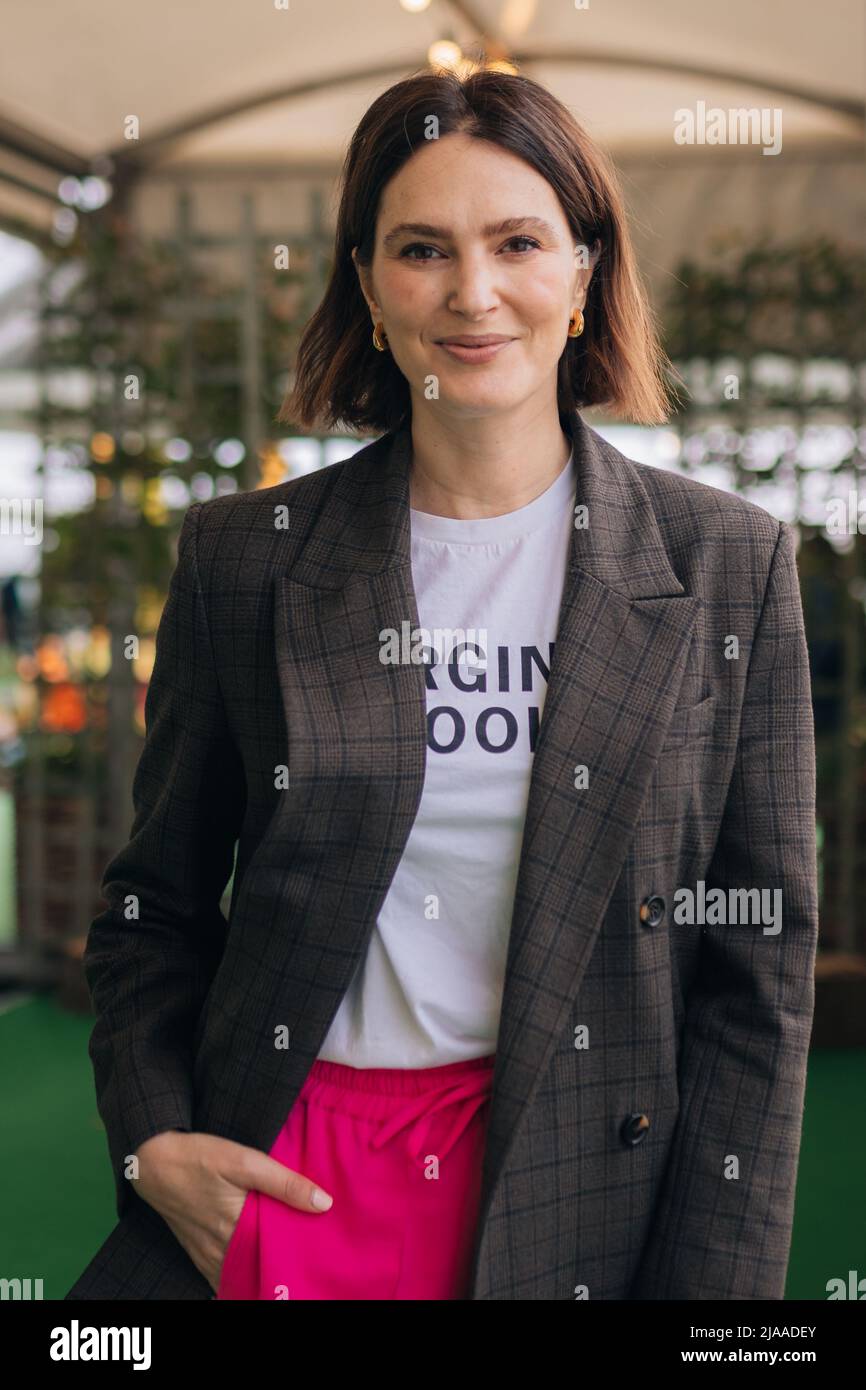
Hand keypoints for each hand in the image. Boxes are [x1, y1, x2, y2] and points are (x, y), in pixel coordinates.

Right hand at [132, 1130, 333, 1293]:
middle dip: (280, 1263)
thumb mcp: (245, 1161)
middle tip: (306, 1252)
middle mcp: (221, 1250)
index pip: (277, 1256)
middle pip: (259, 1267)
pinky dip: (238, 1269)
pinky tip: (252, 1257)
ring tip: (284, 1256)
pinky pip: (221, 1272)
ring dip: (259, 1267)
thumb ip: (284, 1183)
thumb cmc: (198, 1157)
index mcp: (237, 1230)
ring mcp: (206, 1253)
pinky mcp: (196, 1249)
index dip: (297, 1254)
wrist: (151, 1161)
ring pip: (240, 1273)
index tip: (317, 1247)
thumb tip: (324, 1204)